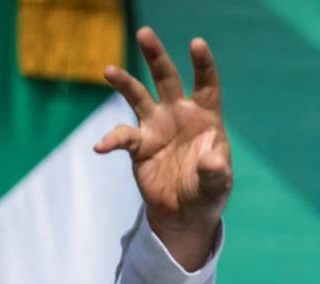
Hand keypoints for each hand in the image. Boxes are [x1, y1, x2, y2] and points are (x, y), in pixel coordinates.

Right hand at [95, 27, 231, 270]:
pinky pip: (122, 136)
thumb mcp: (218, 186)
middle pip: (167, 78)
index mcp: (205, 118)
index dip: (202, 65)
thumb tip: (210, 160)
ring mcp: (156, 127)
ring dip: (124, 82)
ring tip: (109, 70)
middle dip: (156, 56)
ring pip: (138, 96)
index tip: (196, 44)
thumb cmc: (207, 193)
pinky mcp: (138, 145)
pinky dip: (111, 140)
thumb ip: (216, 172)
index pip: (205, 85)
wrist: (185, 214)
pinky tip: (102, 147)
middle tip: (145, 33)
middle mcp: (178, 115)